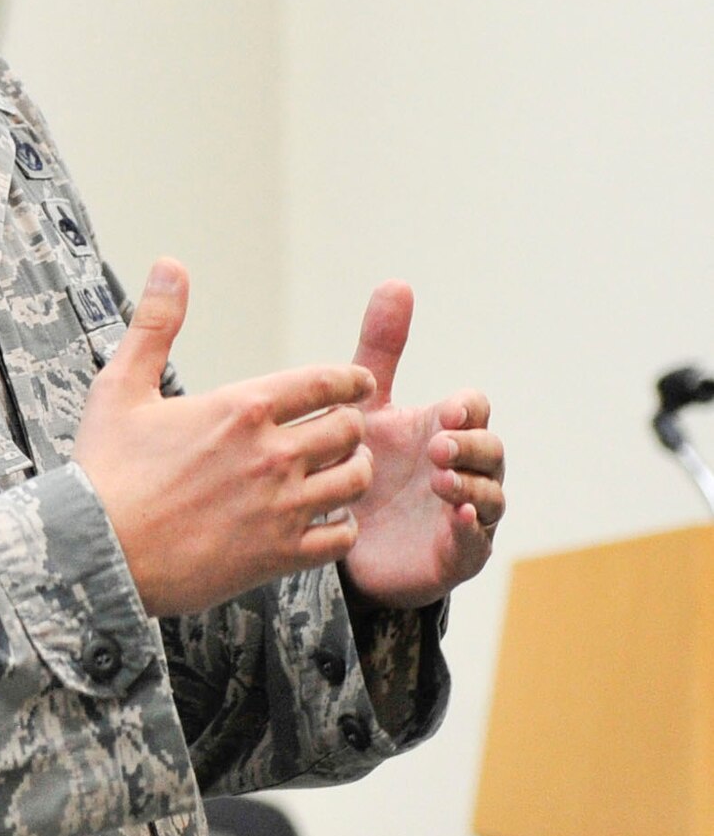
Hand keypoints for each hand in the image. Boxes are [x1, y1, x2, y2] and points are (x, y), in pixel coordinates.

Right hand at [74, 260, 376, 616]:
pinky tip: (324, 521)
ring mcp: (280, 507)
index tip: (357, 385)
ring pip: (355, 480)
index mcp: (243, 408)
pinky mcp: (279, 554)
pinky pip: (341, 537)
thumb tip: (170, 265)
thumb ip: (156, 324)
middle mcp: (272, 454)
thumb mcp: (122, 387)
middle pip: (351, 429)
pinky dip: (340, 527)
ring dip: (352, 473)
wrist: (97, 553)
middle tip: (341, 433)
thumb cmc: (106, 470)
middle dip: (350, 426)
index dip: (351, 381)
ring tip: (340, 473)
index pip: (327, 382)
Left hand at [342, 280, 505, 608]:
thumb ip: (381, 350)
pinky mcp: (455, 555)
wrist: (342, 541)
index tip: (446, 411)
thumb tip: (396, 281)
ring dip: (472, 485)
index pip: (474, 410)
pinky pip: (476, 542)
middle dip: (471, 445)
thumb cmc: (364, 466)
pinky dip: (472, 529)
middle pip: (491, 449)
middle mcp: (465, 470)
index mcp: (445, 430)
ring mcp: (466, 513)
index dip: (467, 409)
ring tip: (441, 481)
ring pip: (492, 495)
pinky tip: (457, 516)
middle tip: (438, 446)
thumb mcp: (365, 407)